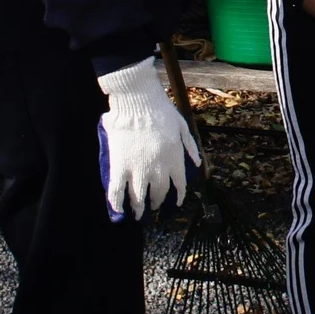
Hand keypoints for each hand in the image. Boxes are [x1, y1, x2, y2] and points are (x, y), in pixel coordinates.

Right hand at [97, 57, 200, 218]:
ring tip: (138, 213)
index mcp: (174, 160)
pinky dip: (117, 203)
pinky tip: (118, 210)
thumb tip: (197, 163)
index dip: (178, 197)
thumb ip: (190, 147)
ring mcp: (137, 170)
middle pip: (159, 194)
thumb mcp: (182, 126)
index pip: (180, 186)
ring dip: (139, 208)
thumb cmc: (161, 110)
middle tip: (154, 207)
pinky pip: (117, 192)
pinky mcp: (119, 167)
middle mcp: (158, 169)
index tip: (176, 202)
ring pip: (138, 198)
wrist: (137, 100)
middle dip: (157, 203)